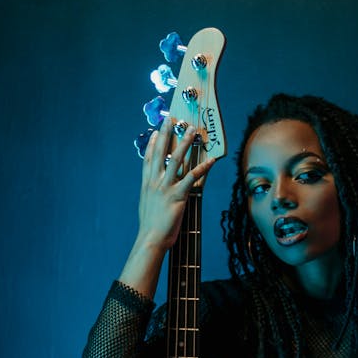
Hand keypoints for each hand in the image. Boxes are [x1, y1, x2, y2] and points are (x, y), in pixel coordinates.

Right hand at [137, 116, 215, 250]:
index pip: (149, 159)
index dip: (152, 144)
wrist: (151, 239)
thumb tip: (156, 191)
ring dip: (185, 144)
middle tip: (172, 119)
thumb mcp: (148, 206)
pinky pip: (191, 179)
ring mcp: (165, 188)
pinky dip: (202, 169)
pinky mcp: (177, 196)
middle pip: (160, 153)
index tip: (156, 131)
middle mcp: (155, 183)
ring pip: (175, 160)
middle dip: (166, 134)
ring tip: (192, 131)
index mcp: (147, 185)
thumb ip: (152, 194)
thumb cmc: (151, 227)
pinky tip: (211, 160)